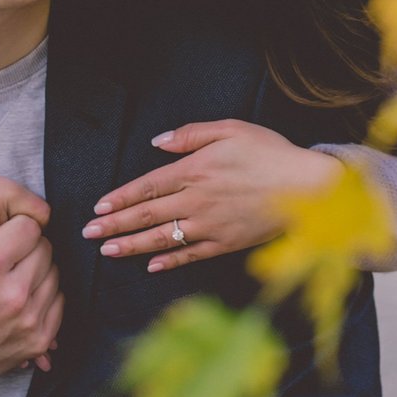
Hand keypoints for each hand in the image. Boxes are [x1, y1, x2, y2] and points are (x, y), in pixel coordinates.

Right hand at [0, 202, 62, 396]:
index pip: (29, 227)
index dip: (14, 228)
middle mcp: (13, 295)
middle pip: (45, 249)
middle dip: (27, 247)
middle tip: (4, 257)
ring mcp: (28, 321)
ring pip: (54, 274)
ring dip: (37, 271)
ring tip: (10, 278)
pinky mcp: (36, 341)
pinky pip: (59, 302)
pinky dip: (44, 295)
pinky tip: (20, 298)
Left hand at [82, 120, 336, 271]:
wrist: (307, 188)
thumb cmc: (270, 153)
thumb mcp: (231, 129)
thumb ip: (191, 136)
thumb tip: (157, 143)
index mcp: (195, 171)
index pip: (147, 187)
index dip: (120, 198)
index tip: (98, 208)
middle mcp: (196, 201)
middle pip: (147, 215)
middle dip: (114, 225)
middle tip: (89, 234)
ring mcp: (210, 226)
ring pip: (162, 238)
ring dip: (131, 246)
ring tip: (107, 251)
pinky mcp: (225, 243)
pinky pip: (190, 255)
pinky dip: (169, 261)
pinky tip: (151, 266)